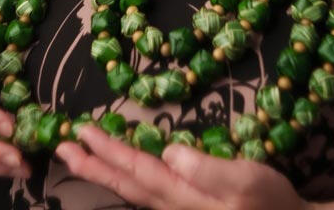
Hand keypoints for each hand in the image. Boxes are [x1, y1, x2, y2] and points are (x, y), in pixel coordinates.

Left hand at [55, 124, 311, 209]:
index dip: (108, 150)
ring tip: (79, 156)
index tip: (81, 132)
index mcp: (183, 193)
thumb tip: (170, 151)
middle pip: (125, 183)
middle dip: (92, 164)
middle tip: (62, 146)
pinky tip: (121, 176)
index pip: (137, 169)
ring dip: (104, 172)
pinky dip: (126, 183)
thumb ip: (207, 168)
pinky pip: (145, 196)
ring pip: (131, 191)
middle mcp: (173, 205)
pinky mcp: (187, 209)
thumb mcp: (247, 180)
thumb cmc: (271, 203)